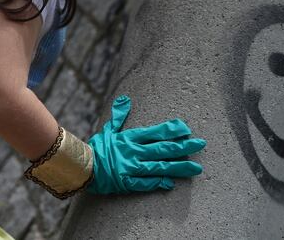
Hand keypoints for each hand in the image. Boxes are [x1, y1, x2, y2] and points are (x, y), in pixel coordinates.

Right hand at [86, 95, 205, 193]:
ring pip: (159, 167)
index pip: (155, 132)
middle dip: (183, 147)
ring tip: (196, 168)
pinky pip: (145, 183)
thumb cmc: (96, 148)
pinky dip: (158, 183)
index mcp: (129, 138)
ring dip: (178, 167)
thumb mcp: (108, 130)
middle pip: (162, 149)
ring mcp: (130, 168)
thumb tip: (125, 99)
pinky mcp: (126, 182)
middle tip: (201, 144)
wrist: (81, 166)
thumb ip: (119, 116)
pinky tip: (171, 183)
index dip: (172, 130)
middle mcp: (133, 152)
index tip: (186, 129)